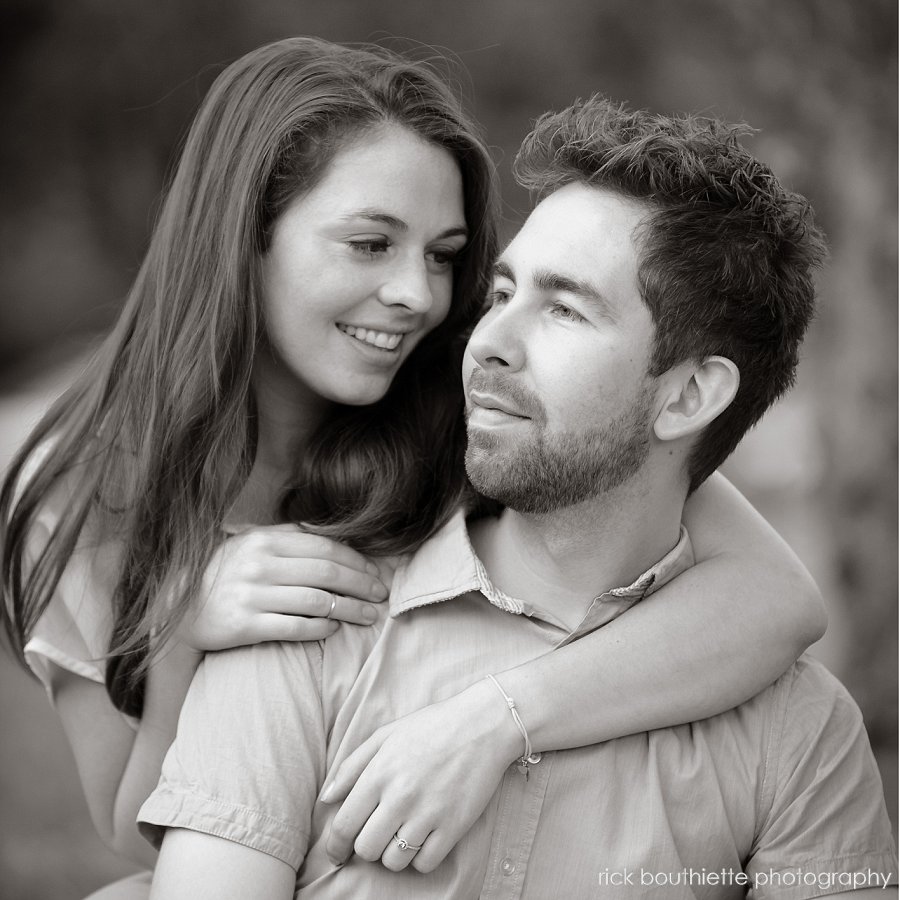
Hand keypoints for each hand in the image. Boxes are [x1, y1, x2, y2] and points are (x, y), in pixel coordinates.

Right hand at [177, 524, 388, 650]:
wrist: (177, 607)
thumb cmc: (226, 572)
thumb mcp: (252, 543)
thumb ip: (289, 535)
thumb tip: (336, 532)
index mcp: (264, 540)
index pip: (325, 547)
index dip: (357, 561)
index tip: (375, 574)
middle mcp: (258, 564)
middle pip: (327, 573)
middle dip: (361, 585)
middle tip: (380, 595)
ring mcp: (250, 594)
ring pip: (316, 601)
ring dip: (350, 610)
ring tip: (368, 616)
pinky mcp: (242, 625)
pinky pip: (294, 627)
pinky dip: (320, 628)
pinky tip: (333, 629)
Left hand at [320, 678, 523, 872]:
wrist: (482, 726)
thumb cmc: (431, 727)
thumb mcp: (386, 735)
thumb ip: (352, 766)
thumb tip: (328, 798)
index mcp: (379, 773)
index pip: (344, 826)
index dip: (335, 846)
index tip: (338, 853)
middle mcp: (400, 797)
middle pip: (366, 849)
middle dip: (367, 846)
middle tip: (378, 833)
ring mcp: (428, 814)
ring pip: (393, 862)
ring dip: (393, 854)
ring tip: (402, 833)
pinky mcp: (453, 827)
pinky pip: (424, 865)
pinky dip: (420, 858)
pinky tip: (424, 838)